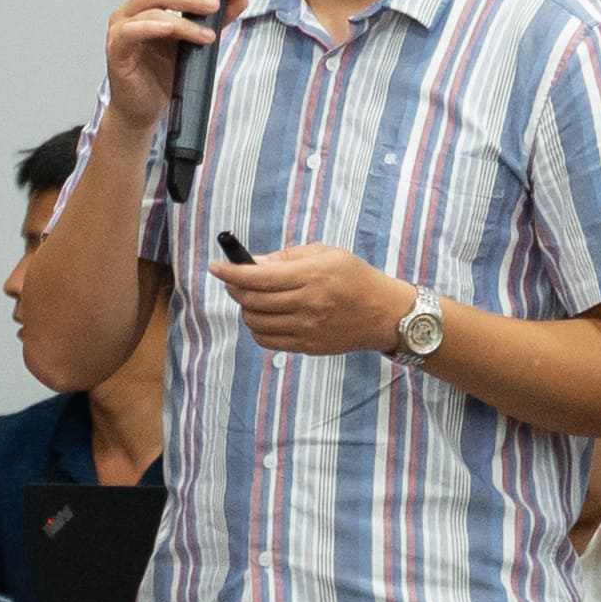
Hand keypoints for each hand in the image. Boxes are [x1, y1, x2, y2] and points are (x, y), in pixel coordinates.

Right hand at [104, 0, 224, 132]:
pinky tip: (169, 28)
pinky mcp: (116, 49)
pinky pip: (131, 31)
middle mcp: (131, 13)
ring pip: (151, 11)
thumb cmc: (161, 76)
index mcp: (148, 7)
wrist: (144, 109)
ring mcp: (120, 30)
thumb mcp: (193, 43)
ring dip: (183, 20)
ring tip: (206, 34)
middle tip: (214, 5)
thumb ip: (214, 20)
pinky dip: (151, 27)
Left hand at [218, 240, 415, 360]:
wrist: (385, 314)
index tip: (216, 267)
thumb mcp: (326, 254)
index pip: (259, 277)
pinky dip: (257, 328)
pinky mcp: (308, 347)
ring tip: (252, 298)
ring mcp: (307, 329)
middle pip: (253, 300)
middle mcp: (308, 304)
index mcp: (312, 276)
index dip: (231, 272)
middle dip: (235, 288)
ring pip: (256, 322)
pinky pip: (268, 341)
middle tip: (232, 280)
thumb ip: (287, 257)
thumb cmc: (354, 277)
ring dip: (245, 309)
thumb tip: (252, 262)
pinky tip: (263, 317)